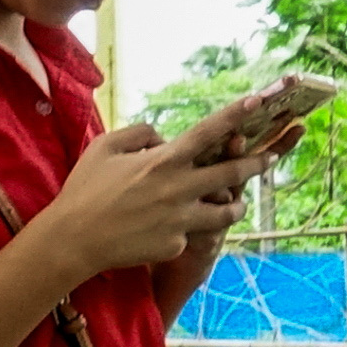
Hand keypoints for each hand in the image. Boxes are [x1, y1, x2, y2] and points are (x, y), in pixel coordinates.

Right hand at [38, 119, 254, 281]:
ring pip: (225, 212)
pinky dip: (185, 229)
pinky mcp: (178, 245)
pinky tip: (166, 230)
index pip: (208, 133)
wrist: (75, 240)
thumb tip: (164, 138)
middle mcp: (179, 189)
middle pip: (231, 174)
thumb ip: (140, 133)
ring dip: (234, 206)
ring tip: (237, 203)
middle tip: (270, 157)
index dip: (235, 115)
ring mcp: (182, 220)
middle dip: (255, 164)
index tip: (257, 101)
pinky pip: (191, 233)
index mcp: (163, 161)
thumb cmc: (86, 189)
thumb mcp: (105, 146)